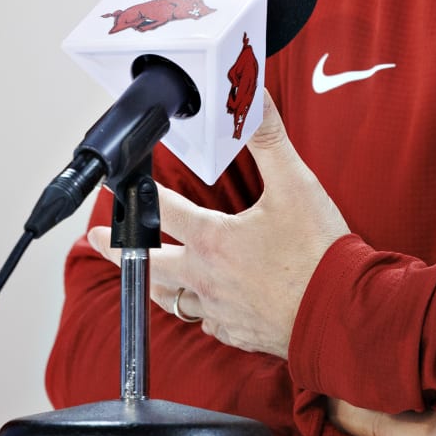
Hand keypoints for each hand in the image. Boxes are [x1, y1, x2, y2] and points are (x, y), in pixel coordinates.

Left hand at [89, 90, 348, 359]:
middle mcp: (206, 277)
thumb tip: (255, 103)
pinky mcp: (239, 333)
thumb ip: (269, 142)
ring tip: (145, 276)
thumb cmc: (318, 252)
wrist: (339, 313)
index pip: (163, 210)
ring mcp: (220, 309)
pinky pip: (208, 322)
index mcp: (213, 240)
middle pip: (148, 263)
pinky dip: (202, 310)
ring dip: (156, 282)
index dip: (141, 192)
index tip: (121, 185)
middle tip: (95, 240)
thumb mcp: (296, 185)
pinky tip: (207, 306)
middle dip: (116, 249)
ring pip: (173, 298)